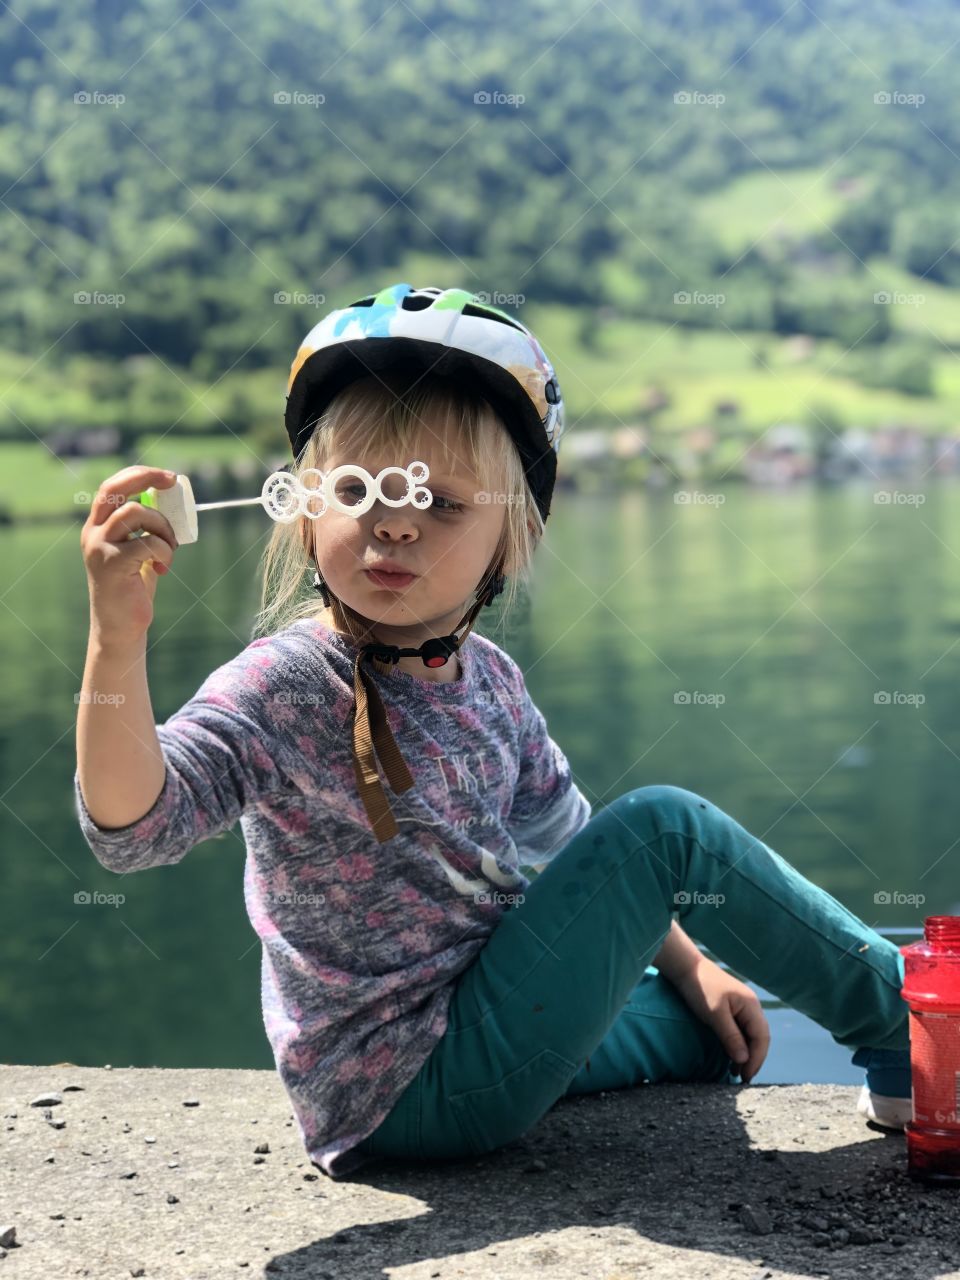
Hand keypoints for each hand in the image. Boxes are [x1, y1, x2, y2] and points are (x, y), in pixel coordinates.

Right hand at [81, 466, 179, 647]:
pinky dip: (164, 553)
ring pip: (137, 514)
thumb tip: (170, 504)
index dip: (138, 475)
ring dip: (163, 528)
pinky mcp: (112, 564)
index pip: (112, 488)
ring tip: (168, 550)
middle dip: (146, 478)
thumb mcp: (138, 552)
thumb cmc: (133, 588)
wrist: (121, 626)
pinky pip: (148, 544)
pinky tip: (162, 570)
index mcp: (98, 527)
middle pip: (116, 491)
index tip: (167, 477)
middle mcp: (93, 533)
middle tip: (172, 481)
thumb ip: (146, 530)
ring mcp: (99, 547)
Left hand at [671, 955, 769, 1084]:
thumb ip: (731, 1036)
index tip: (746, 1077)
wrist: (686, 968)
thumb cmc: (701, 989)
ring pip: (750, 1035)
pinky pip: (741, 1031)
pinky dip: (738, 1045)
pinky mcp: (732, 1009)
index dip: (756, 1059)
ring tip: (736, 1072)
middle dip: (753, 1059)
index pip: (762, 1038)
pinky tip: (731, 1056)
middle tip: (742, 1079)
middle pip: (759, 1038)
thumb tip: (744, 1059)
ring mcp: (742, 1007)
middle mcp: (751, 1007)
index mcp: (751, 1006)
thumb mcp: (715, 1015)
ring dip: (745, 1054)